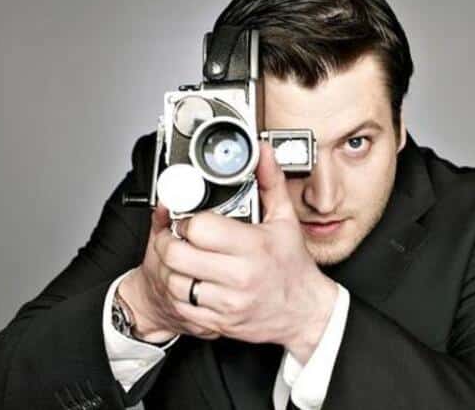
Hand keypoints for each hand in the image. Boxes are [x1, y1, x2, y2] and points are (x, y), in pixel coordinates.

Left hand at [122, 142, 337, 361]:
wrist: (305, 311)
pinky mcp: (220, 321)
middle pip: (178, 255)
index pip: (199, 228)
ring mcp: (228, 302)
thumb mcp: (285, 219)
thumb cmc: (293, 266)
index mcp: (253, 247)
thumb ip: (270, 181)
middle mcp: (239, 276)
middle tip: (175, 236)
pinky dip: (178, 293)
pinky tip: (189, 280)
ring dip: (170, 268)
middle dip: (169, 241)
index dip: (187, 219)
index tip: (190, 218)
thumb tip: (262, 152)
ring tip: (181, 258)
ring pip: (175, 282)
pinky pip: (183, 307)